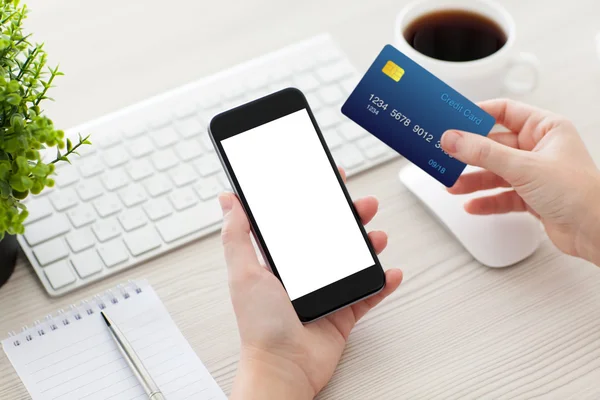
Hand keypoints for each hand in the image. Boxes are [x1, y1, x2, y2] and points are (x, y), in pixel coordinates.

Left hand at [219, 168, 402, 399]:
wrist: (283, 368)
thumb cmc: (260, 326)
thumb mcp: (243, 273)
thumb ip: (237, 235)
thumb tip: (229, 201)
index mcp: (280, 262)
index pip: (300, 223)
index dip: (315, 200)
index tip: (328, 180)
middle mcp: (304, 274)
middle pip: (332, 237)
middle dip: (350, 218)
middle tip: (363, 204)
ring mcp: (325, 292)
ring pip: (354, 261)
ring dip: (369, 245)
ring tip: (378, 236)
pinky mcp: (343, 313)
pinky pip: (368, 294)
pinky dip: (382, 283)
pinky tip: (390, 272)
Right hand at [441, 98, 599, 263]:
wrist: (597, 233)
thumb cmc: (581, 194)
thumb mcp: (524, 167)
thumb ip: (484, 153)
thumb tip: (454, 139)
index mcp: (545, 128)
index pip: (504, 111)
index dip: (477, 114)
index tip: (453, 120)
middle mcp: (539, 149)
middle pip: (494, 145)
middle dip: (469, 154)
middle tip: (446, 156)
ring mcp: (535, 174)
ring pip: (495, 172)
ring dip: (473, 180)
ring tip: (453, 185)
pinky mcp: (531, 197)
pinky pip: (501, 195)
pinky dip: (486, 200)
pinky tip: (472, 204)